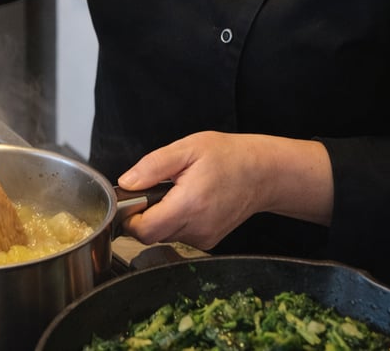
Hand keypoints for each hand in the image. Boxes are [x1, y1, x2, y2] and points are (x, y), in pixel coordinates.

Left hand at [117, 131, 332, 250]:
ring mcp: (204, 238)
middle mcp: (197, 228)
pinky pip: (180, 236)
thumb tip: (126, 183)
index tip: (132, 199)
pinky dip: (177, 221)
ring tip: (177, 191)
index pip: (143, 230)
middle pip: (151, 235)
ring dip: (161, 217)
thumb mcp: (187, 148)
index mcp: (189, 204)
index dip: (130, 216)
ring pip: (165, 236)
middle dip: (145, 214)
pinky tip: (189, 201)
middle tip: (157, 188)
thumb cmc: (228, 156)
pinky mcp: (209, 241)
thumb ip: (152, 166)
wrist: (262, 172)